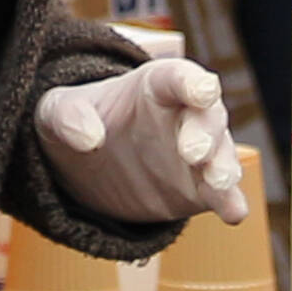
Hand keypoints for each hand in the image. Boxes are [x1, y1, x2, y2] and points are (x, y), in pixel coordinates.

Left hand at [34, 56, 253, 225]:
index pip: (177, 77)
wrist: (87, 164)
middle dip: (205, 131)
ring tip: (218, 182)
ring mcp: (198, 154)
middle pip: (207, 116)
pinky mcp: (199, 189)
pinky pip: (221, 195)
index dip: (190, 82)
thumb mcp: (56, 112)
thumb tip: (88, 138)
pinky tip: (234, 213)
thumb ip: (68, 117)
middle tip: (193, 151)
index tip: (201, 90)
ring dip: (224, 166)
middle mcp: (185, 115)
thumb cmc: (78, 121)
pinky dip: (230, 202)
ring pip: (222, 155)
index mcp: (155, 85)